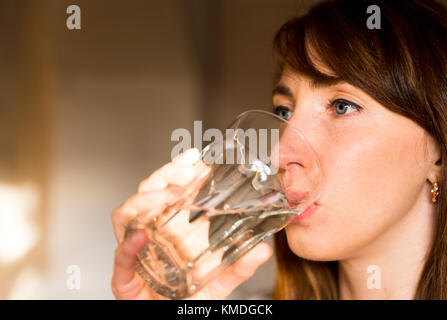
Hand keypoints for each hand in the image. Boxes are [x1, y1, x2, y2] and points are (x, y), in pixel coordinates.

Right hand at [111, 149, 272, 299]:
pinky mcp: (124, 276)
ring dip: (141, 201)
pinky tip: (140, 236)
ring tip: (160, 195)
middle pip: (148, 193)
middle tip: (183, 170)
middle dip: (163, 176)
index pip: (171, 190)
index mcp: (171, 227)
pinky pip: (120, 256)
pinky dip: (127, 244)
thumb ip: (239, 265)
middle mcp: (150, 233)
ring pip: (126, 216)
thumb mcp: (218, 279)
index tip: (194, 159)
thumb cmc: (187, 299)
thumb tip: (264, 249)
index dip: (179, 171)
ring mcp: (135, 251)